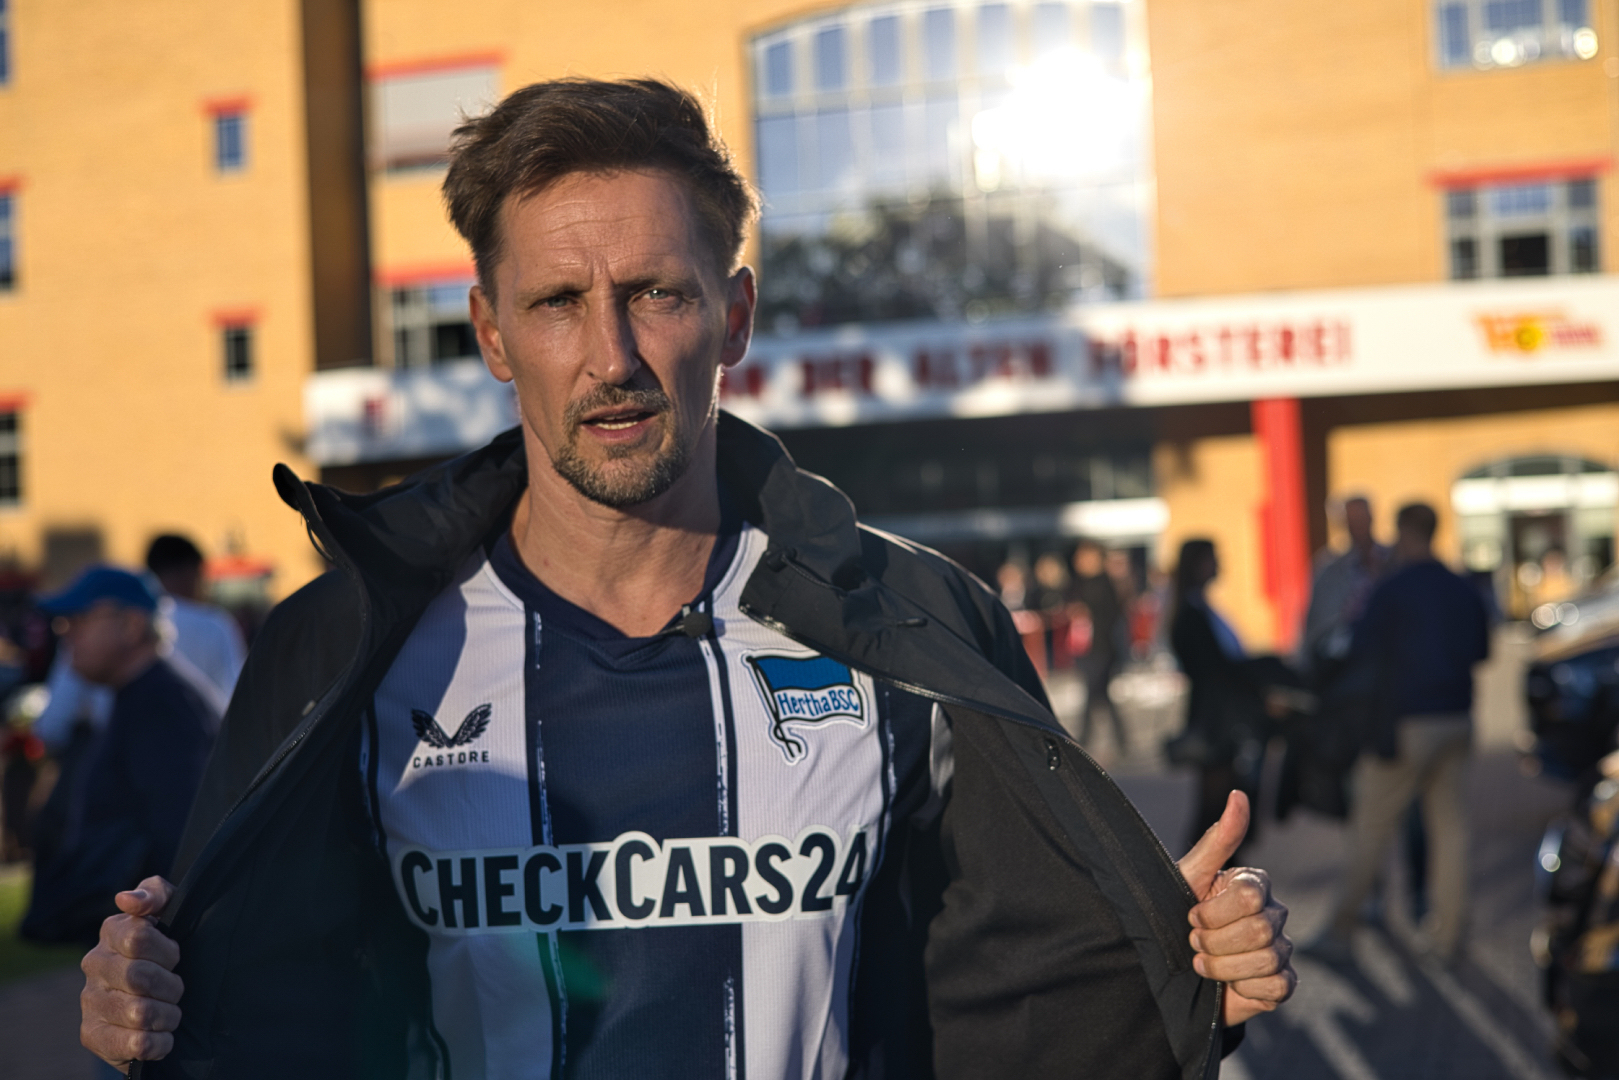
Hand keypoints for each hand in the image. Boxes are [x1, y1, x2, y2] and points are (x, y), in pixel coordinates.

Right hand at [81, 876, 182, 1069]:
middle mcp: (94, 965)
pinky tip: (163, 1037)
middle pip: (139, 977)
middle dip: (172, 986)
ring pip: (139, 1013)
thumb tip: (127, 899)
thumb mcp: (173, 910)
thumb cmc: (169, 946)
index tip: (176, 956)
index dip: (167, 951)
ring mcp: (90, 1001)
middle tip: (177, 989)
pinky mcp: (92, 1035)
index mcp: (112, 932)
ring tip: (170, 1012)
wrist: (159, 995)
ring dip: (168, 1015)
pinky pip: (134, 1044)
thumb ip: (156, 893)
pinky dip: (159, 1043)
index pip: (137, 937)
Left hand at [1176, 792, 1297, 1025]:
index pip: (1250, 896)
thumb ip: (1217, 839)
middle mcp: (1273, 914)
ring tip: (1203, 964)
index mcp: (1254, 885)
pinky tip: (1229, 984)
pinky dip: (1246, 988)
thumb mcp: (1189, 876)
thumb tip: (1238, 794)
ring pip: (1267, 959)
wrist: (1169, 969)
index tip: (1191, 916)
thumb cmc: (1175, 915)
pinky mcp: (1282, 982)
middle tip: (1194, 942)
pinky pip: (1277, 985)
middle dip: (1214, 942)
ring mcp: (1281, 949)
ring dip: (1223, 968)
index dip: (1214, 912)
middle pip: (1259, 930)